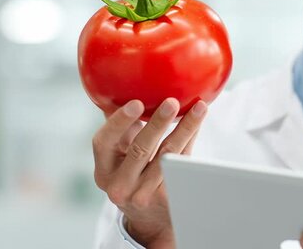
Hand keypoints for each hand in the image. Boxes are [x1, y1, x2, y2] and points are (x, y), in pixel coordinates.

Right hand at [92, 97, 206, 247]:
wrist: (149, 218)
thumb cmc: (135, 173)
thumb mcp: (122, 156)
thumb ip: (124, 128)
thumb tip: (129, 85)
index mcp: (103, 169)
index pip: (104, 142)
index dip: (119, 122)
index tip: (137, 103)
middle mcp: (119, 185)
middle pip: (140, 150)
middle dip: (158, 124)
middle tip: (172, 101)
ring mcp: (143, 195)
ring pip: (168, 157)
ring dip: (185, 129)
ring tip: (199, 108)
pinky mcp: (167, 200)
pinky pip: (183, 165)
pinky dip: (191, 141)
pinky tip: (199, 124)